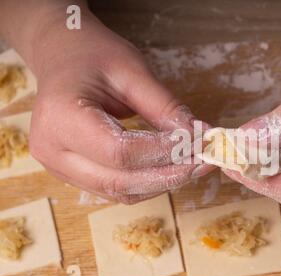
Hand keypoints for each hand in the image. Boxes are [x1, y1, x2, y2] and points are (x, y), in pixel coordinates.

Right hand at [24, 8, 211, 202]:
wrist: (62, 58)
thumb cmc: (93, 55)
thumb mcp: (133, 72)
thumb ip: (164, 107)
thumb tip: (198, 135)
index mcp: (61, 117)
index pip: (121, 151)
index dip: (165, 152)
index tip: (199, 143)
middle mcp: (53, 150)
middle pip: (119, 180)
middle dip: (169, 175)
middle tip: (204, 161)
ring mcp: (58, 167)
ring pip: (120, 192)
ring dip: (161, 183)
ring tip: (193, 164)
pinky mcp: (71, 173)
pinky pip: (115, 189)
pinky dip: (147, 183)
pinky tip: (170, 168)